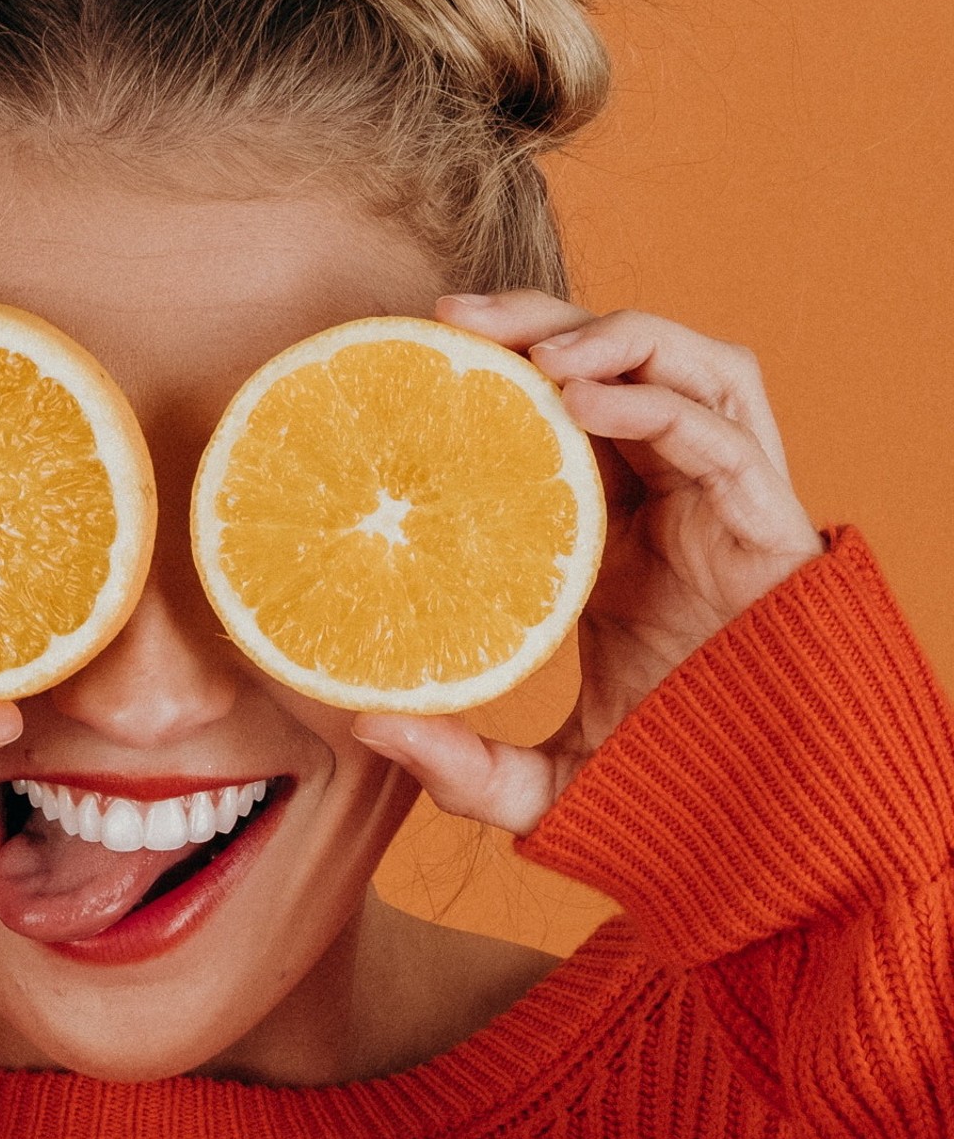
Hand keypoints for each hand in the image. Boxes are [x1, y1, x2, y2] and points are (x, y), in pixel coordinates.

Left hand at [353, 292, 825, 835]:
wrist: (768, 820)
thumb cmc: (670, 783)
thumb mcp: (545, 781)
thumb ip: (462, 765)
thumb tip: (369, 729)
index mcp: (619, 530)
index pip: (564, 411)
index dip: (503, 367)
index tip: (419, 351)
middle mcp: (675, 497)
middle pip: (618, 360)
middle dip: (541, 319)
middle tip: (453, 318)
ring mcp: (727, 501)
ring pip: (685, 364)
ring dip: (610, 335)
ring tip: (533, 352)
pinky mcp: (769, 520)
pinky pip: (717, 430)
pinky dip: (653, 400)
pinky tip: (584, 401)